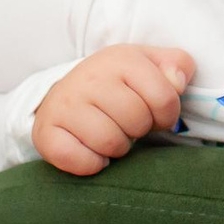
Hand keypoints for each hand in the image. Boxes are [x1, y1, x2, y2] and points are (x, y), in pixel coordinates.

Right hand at [31, 44, 192, 176]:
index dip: (166, 115)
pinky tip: (91, 150)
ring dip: (117, 148)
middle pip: (137, 122)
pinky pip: (82, 161)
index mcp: (121, 59)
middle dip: (139, 130)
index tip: (153, 113)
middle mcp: (89, 78)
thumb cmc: (118, 83)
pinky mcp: (46, 132)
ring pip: (111, 143)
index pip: (165, 99)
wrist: (67, 93)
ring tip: (110, 134)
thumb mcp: (150, 65)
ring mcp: (65, 104)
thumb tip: (177, 83)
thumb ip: (177, 65)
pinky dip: (92, 164)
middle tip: (127, 124)